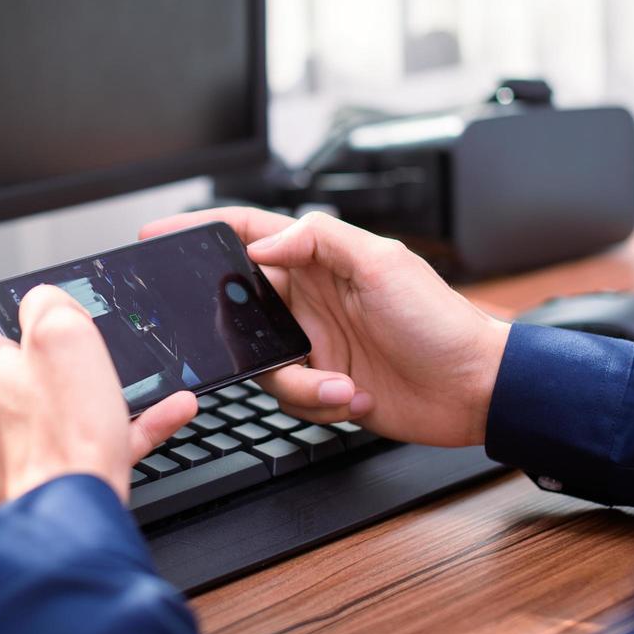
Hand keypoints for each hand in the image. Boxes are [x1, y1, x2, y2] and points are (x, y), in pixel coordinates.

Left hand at [0, 286, 196, 506]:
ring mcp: (14, 452)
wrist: (73, 521)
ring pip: (59, 409)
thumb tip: (43, 300)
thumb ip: (49, 306)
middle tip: (91, 348)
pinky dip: (126, 429)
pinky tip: (169, 413)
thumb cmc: (61, 436)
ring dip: (100, 393)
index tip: (24, 306)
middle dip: (56, 358)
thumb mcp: (62, 338)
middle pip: (17, 370)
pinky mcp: (46, 480)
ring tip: (146, 382)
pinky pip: (89, 445)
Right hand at [140, 209, 509, 446]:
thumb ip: (317, 239)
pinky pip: (289, 399)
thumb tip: (260, 243)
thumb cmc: (440, 320)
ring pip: (261, 364)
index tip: (158, 236)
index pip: (245, 233)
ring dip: (300, 382)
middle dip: (239, 333)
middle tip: (258, 345)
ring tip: (345, 384)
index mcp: (317, 259)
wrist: (475, 389)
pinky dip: (319, 404)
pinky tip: (357, 397)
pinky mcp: (323, 386)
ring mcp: (313, 344)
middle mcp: (308, 300)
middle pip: (239, 308)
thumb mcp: (382, 261)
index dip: (199, 230)